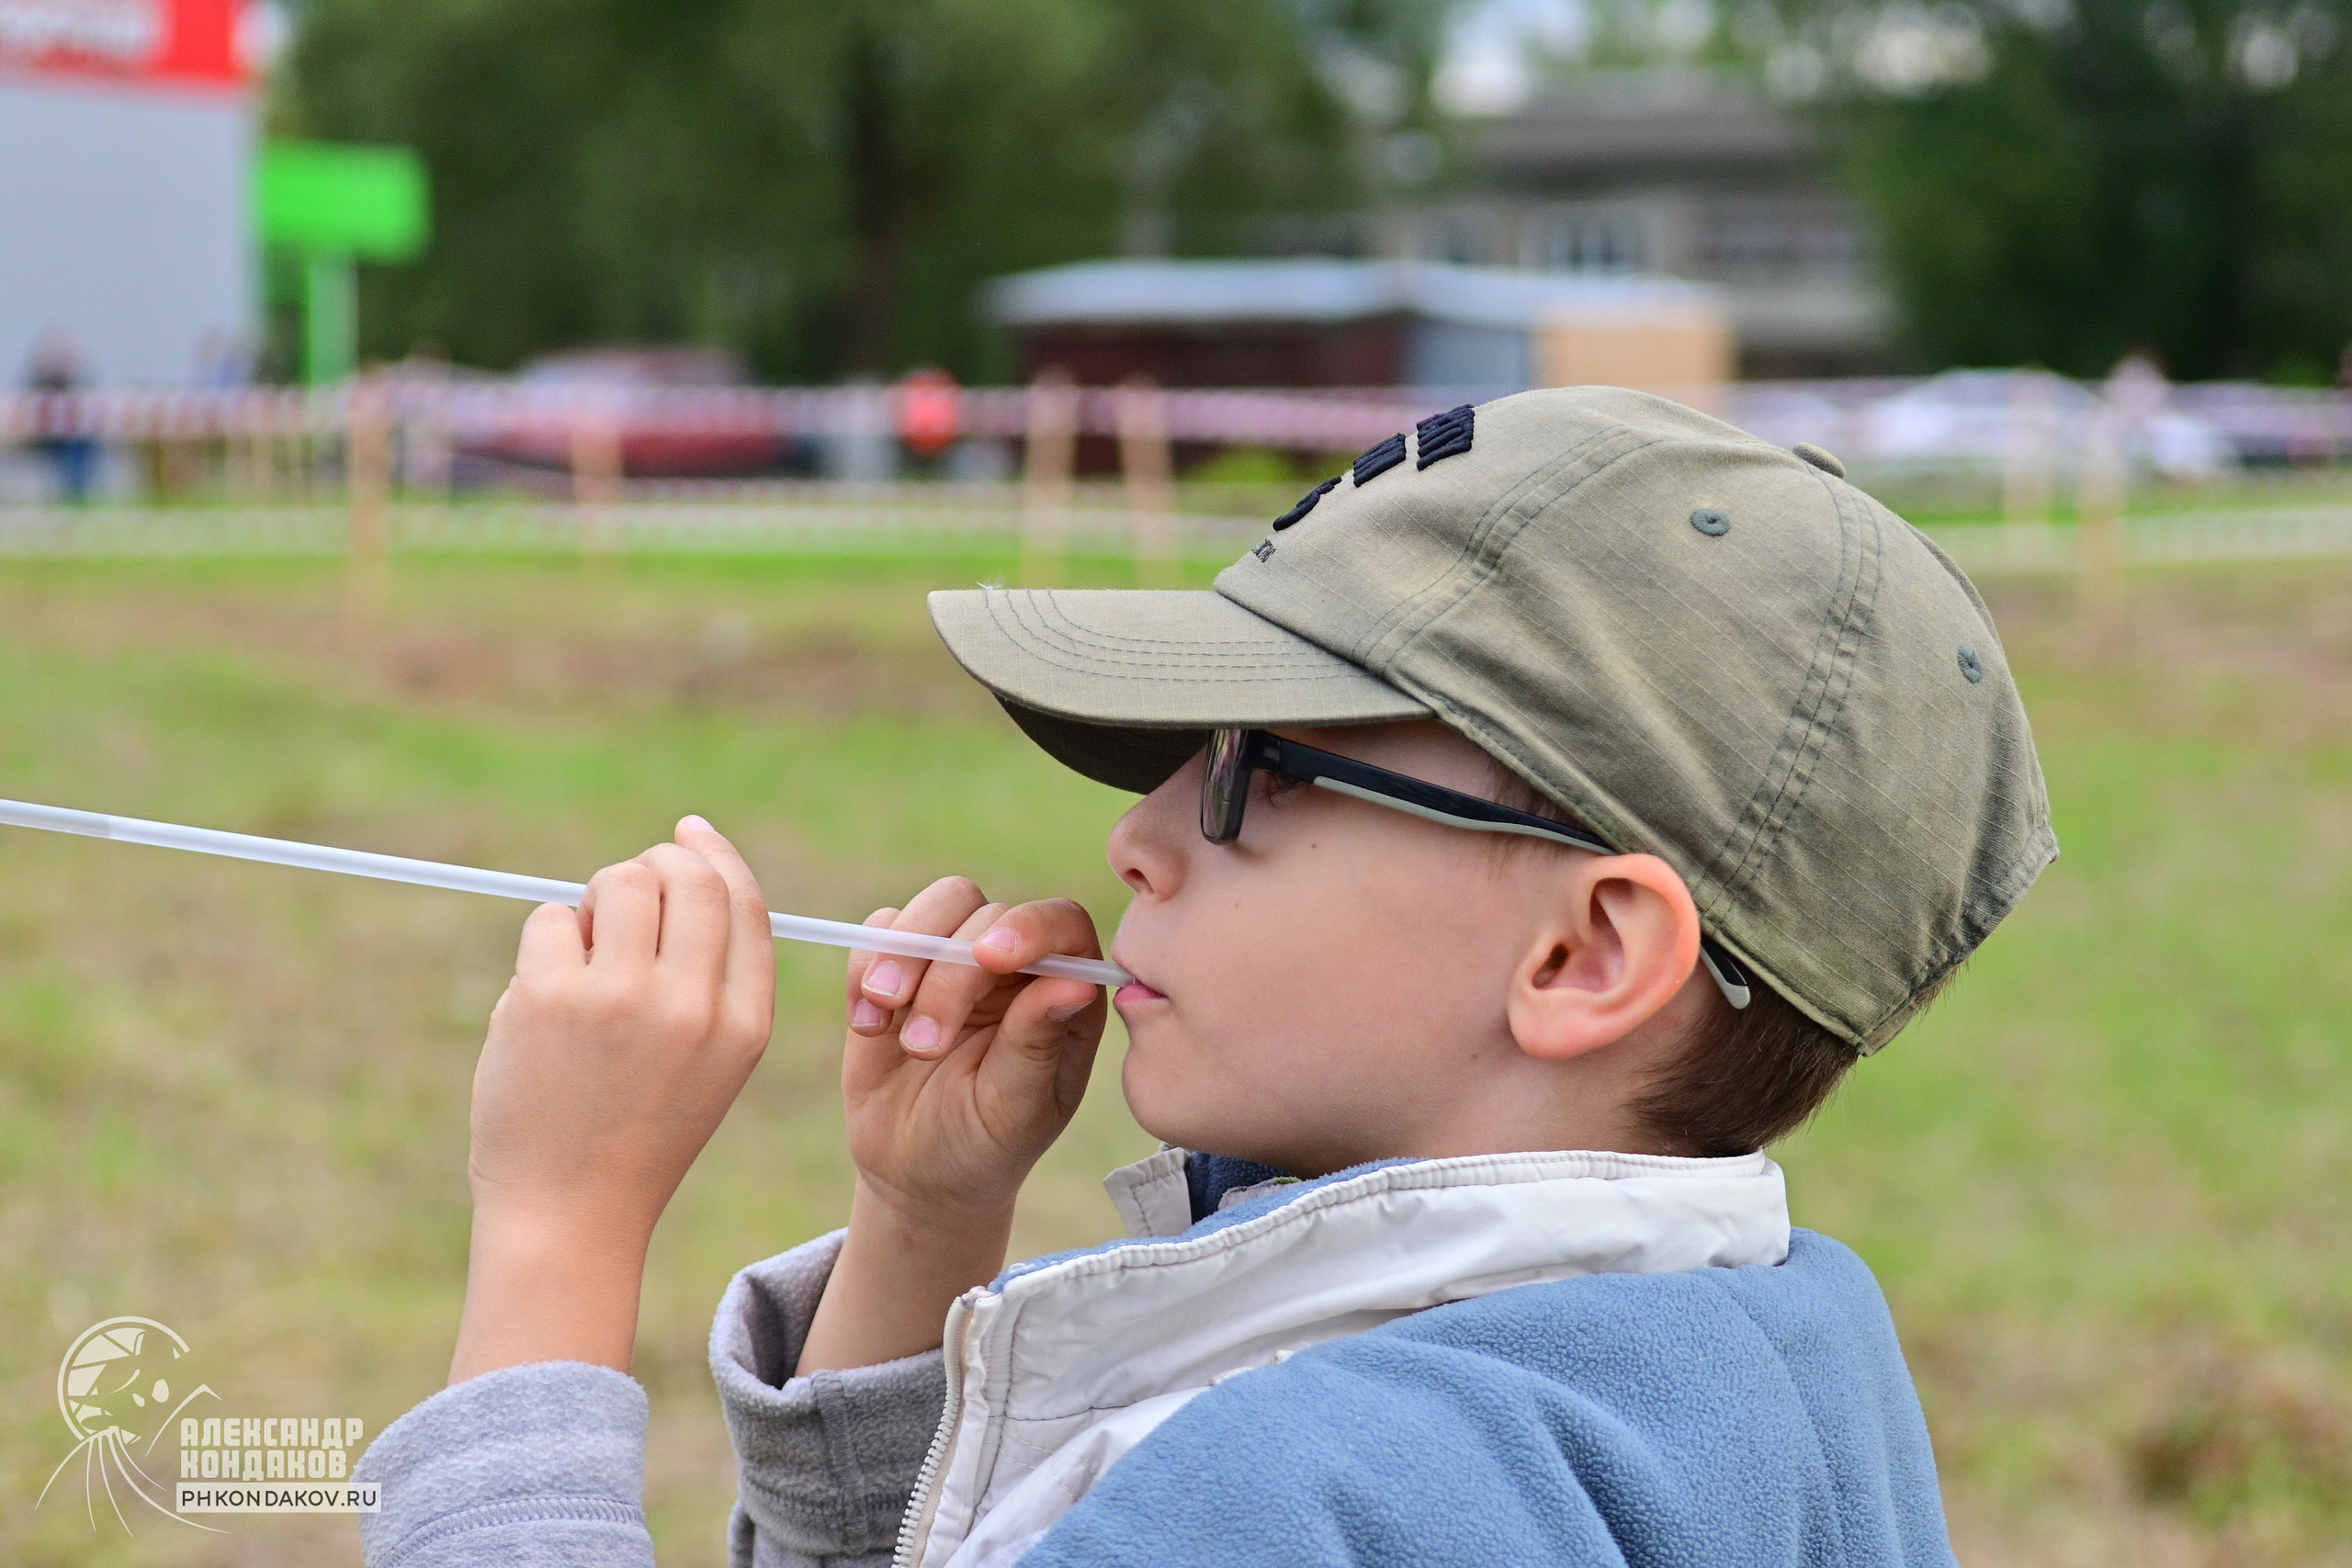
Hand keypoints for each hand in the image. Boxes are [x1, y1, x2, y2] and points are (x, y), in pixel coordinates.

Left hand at [449, 816, 774, 1383]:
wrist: (570, 1215)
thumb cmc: (635, 1133)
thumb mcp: (709, 1061)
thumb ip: (712, 977)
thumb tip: (682, 863)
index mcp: (745, 1024)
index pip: (744, 903)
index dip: (715, 857)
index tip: (686, 834)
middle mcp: (694, 1006)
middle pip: (686, 877)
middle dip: (651, 867)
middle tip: (619, 899)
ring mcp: (622, 999)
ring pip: (618, 883)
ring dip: (595, 899)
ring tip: (581, 952)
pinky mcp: (551, 1000)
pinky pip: (551, 919)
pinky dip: (546, 939)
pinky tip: (542, 995)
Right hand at [795, 878, 1106, 1373]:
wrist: (918, 1171)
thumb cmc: (985, 1144)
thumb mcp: (1014, 1109)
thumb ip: (1036, 1044)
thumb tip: (1075, 987)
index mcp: (1064, 993)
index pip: (1062, 924)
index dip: (1030, 927)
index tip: (990, 958)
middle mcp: (1016, 965)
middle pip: (986, 913)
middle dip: (949, 974)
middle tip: (923, 1045)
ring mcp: (956, 959)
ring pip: (935, 906)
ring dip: (903, 956)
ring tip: (884, 1023)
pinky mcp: (900, 964)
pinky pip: (879, 929)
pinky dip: (865, 969)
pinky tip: (869, 1028)